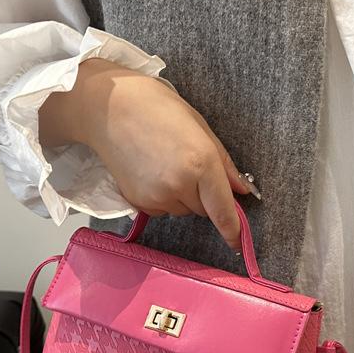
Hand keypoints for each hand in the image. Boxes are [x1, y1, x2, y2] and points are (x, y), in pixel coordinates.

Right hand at [39, 58, 252, 250]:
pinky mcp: (139, 202)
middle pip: (204, 210)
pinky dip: (162, 198)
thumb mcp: (200, 128)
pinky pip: (162, 210)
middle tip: (187, 165)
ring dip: (181, 197)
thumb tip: (242, 192)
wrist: (111, 108)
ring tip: (164, 164)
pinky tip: (151, 172)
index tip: (238, 244)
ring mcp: (157, 197)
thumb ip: (224, 164)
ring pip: (182, 211)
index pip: (223, 210)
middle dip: (203, 195)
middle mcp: (180, 185)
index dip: (233, 231)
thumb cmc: (158, 109)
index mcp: (202, 163)